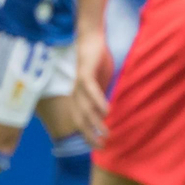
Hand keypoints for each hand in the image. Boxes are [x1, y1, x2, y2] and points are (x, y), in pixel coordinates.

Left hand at [71, 27, 114, 147]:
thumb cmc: (97, 61)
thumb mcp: (101, 82)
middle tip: (101, 146)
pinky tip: (107, 112)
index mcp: (79, 96)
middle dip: (89, 134)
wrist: (91, 38)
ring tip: (106, 133)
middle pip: (79, 118)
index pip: (80, 120)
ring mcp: (79, 84)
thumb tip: (107, 113)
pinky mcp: (85, 73)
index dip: (88, 134)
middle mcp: (76, 93)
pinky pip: (90, 90)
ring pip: (85, 107)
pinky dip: (98, 102)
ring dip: (95, 122)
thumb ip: (102, 97)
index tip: (99, 146)